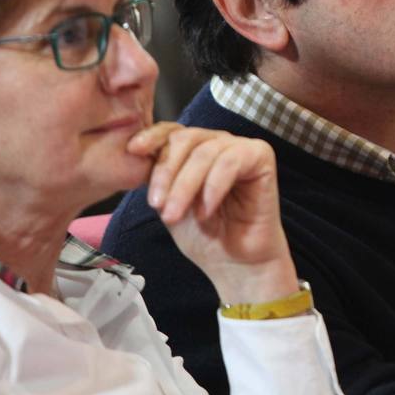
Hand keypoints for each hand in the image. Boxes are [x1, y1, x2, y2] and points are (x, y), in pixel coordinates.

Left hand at [130, 123, 297, 303]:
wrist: (234, 264)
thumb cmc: (204, 235)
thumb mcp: (169, 204)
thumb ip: (157, 178)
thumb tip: (134, 154)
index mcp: (194, 149)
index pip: (171, 130)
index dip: (152, 137)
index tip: (133, 150)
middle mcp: (217, 142)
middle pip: (185, 139)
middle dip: (166, 172)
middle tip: (156, 205)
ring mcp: (240, 147)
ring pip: (205, 153)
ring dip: (186, 186)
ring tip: (175, 215)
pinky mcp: (261, 157)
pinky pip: (231, 162)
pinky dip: (213, 187)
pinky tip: (206, 211)